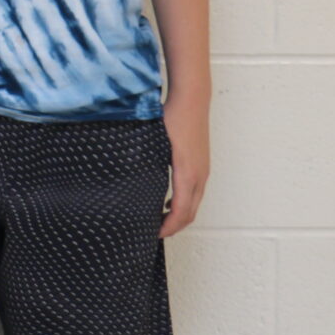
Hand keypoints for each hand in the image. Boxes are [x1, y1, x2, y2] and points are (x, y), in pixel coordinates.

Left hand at [159, 101, 209, 238]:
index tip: (153, 234)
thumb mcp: (155, 142)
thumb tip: (130, 182)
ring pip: (195, 203)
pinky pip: (196, 192)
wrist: (192, 100)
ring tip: (159, 220)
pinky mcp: (202, 165)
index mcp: (187, 173)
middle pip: (190, 213)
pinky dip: (185, 204)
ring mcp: (204, 171)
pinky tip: (169, 201)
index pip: (180, 211)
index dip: (168, 228)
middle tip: (153, 232)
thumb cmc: (172, 118)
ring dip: (180, 216)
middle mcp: (199, 175)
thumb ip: (147, 164)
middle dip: (174, 227)